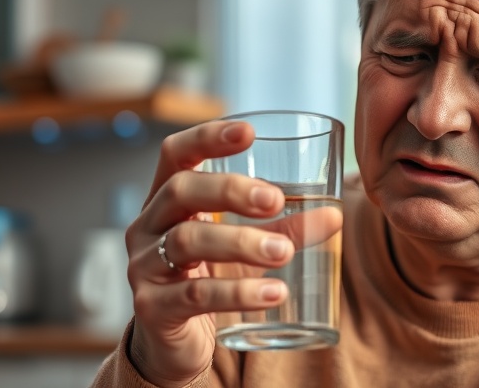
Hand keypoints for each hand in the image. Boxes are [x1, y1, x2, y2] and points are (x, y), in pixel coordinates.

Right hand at [124, 120, 292, 386]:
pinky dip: (238, 292)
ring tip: (282, 251)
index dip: (206, 137)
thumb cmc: (208, 280)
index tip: (249, 133)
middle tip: (275, 200)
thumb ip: (284, 229)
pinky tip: (275, 294)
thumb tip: (335, 217)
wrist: (175, 346)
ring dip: (241, 242)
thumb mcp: (244, 248)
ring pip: (186, 242)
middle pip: (180, 190)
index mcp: (166, 200)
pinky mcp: (152, 309)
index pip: (175, 154)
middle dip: (230, 190)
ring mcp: (143, 267)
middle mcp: (147, 227)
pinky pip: (194, 295)